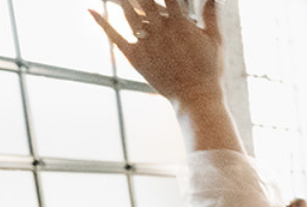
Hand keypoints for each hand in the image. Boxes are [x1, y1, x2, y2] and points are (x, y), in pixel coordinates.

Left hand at [91, 0, 224, 105]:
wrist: (196, 98)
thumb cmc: (208, 70)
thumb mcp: (215, 41)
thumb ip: (211, 17)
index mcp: (181, 25)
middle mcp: (161, 32)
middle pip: (144, 1)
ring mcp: (147, 44)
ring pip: (129, 15)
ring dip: (120, 0)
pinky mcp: (135, 58)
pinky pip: (115, 38)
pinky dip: (102, 24)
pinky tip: (91, 10)